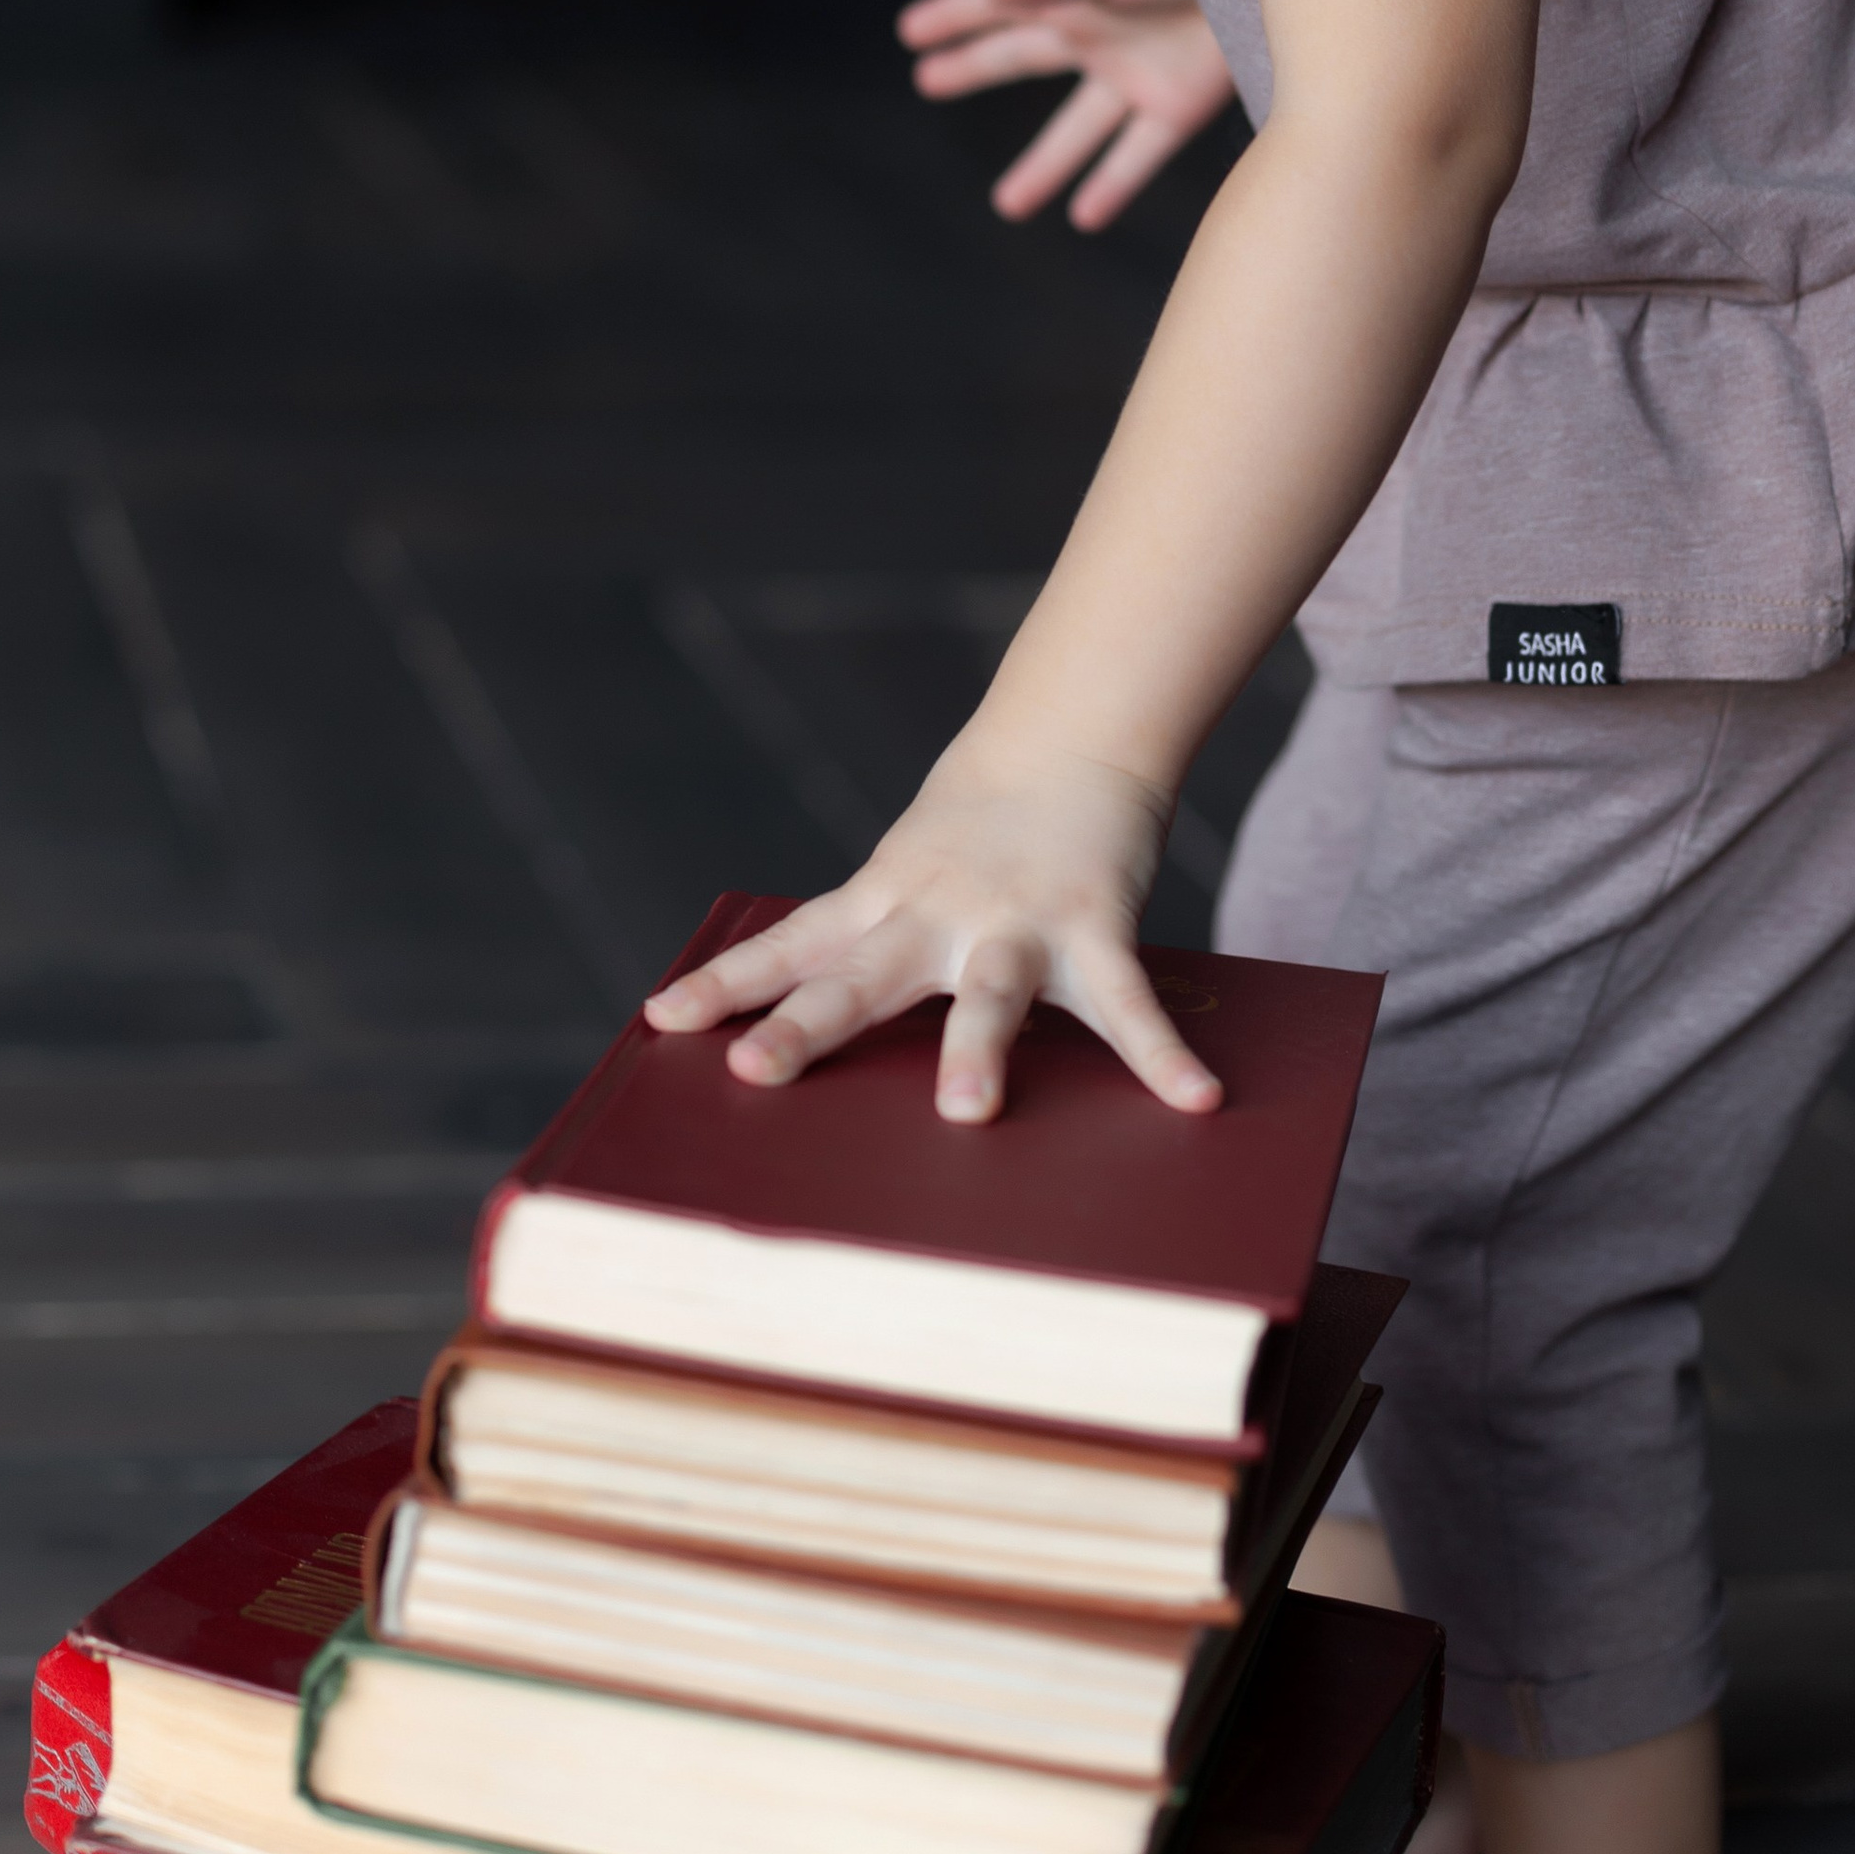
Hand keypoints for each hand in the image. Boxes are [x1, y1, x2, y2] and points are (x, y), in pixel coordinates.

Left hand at [643, 731, 1223, 1122]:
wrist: (1068, 740)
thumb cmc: (973, 835)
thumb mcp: (900, 879)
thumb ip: (858, 948)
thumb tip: (780, 1024)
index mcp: (882, 906)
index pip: (790, 946)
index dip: (726, 983)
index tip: (660, 1019)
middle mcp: (935, 915)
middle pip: (860, 976)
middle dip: (807, 1027)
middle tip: (754, 1072)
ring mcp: (1015, 920)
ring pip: (989, 990)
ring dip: (977, 1048)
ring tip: (965, 1113)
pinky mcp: (1093, 925)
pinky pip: (1128, 1000)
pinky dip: (1162, 1053)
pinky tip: (1194, 1100)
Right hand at [897, 0, 1237, 227]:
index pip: (995, 4)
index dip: (951, 15)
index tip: (909, 30)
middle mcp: (1096, 33)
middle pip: (1019, 58)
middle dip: (973, 68)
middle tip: (926, 80)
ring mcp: (1137, 72)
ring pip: (1077, 131)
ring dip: (1044, 166)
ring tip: (1007, 205)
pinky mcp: (1179, 104)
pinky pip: (1137, 154)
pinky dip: (1112, 187)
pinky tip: (1084, 218)